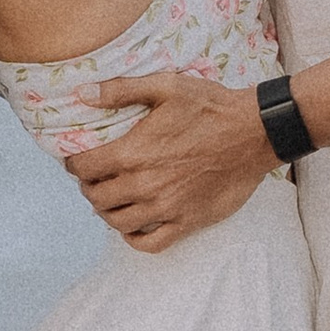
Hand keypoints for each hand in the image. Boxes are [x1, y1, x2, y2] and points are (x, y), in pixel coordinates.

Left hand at [69, 72, 277, 250]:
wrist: (255, 133)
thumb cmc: (211, 107)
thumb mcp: (166, 86)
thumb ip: (121, 90)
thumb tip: (83, 94)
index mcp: (133, 153)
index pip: (84, 169)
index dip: (74, 164)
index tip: (78, 160)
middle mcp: (145, 185)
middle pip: (97, 198)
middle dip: (89, 187)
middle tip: (95, 179)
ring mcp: (166, 207)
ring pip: (117, 222)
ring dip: (107, 212)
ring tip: (111, 200)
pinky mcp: (187, 221)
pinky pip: (150, 244)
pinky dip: (134, 238)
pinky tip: (133, 226)